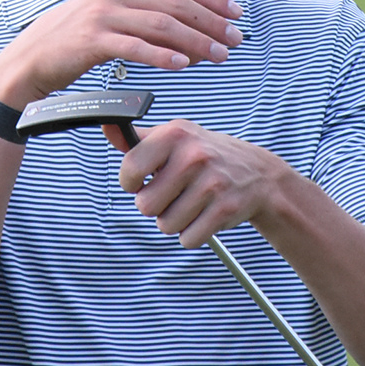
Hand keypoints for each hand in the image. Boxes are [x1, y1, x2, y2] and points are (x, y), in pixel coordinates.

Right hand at [0, 0, 241, 108]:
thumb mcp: (112, 17)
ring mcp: (102, 15)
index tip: (236, 14)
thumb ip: (146, 15)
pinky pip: (135, 46)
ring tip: (219, 56)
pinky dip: (162, 55)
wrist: (31, 59)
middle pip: (176, 4)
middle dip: (211, 21)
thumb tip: (193, 28)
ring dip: (196, 40)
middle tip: (236, 40)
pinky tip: (183, 65)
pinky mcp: (92, 40)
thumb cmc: (77, 42)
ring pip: (162, 25)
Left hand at [109, 120, 288, 247]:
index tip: (141, 181)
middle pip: (145, 205)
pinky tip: (203, 215)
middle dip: (155, 206)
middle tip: (172, 193)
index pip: (129, 168)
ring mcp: (211, 183)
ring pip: (166, 225)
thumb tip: (107, 127)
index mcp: (175, 134)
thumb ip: (136, 139)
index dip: (130, 182)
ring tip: (189, 203)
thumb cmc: (205, 156)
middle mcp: (193, 156)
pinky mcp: (224, 209)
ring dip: (174, 221)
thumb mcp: (174, 138)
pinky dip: (192, 233)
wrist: (257, 173)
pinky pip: (188, 238)